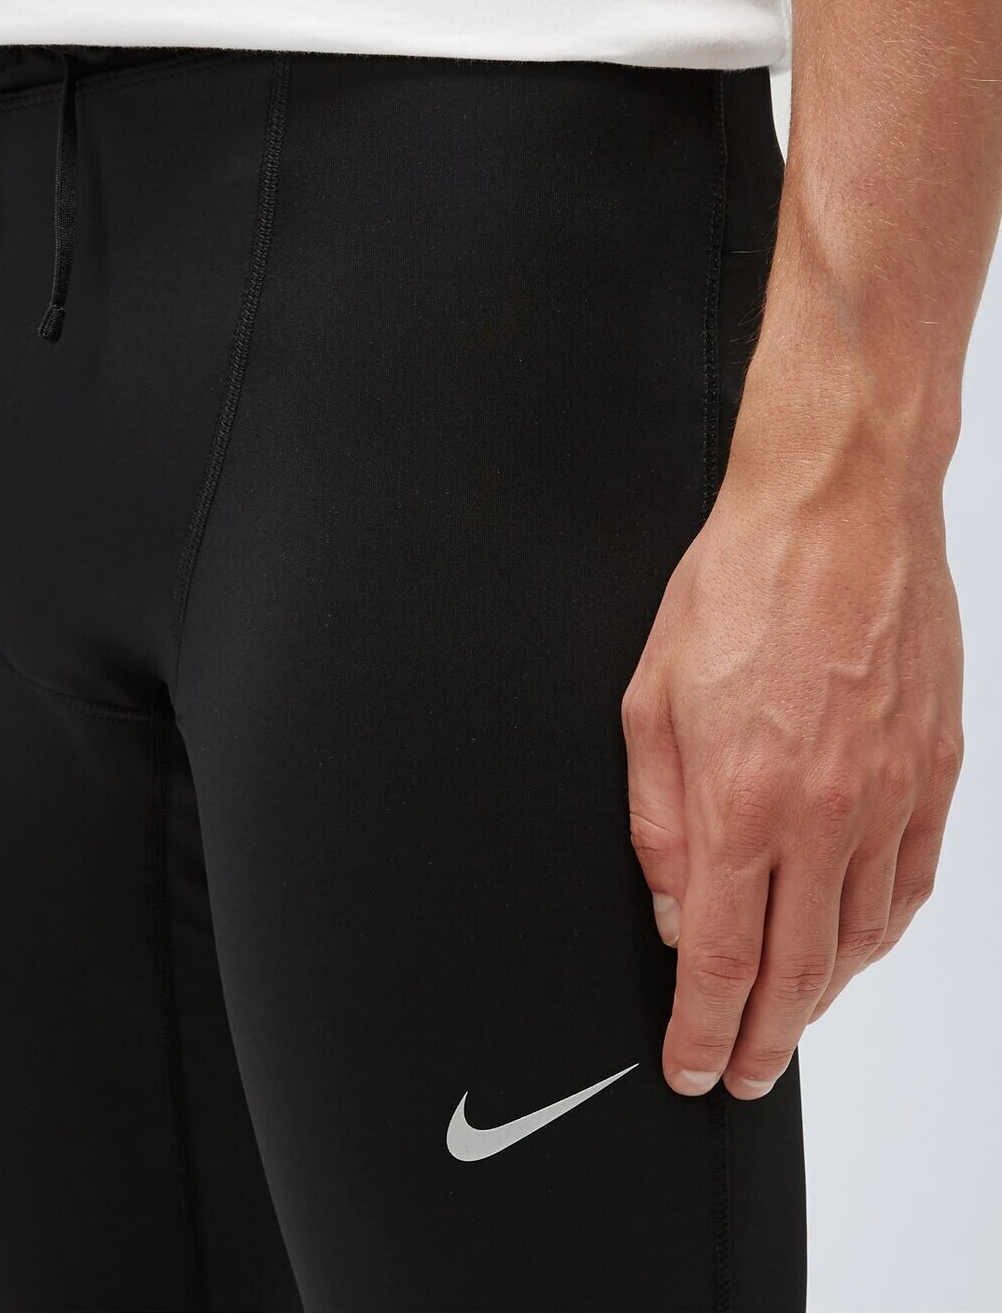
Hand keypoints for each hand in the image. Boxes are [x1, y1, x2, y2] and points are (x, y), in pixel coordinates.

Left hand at [621, 383, 963, 1100]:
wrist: (838, 514)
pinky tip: (858, 949)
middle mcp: (822, 816)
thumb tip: (668, 901)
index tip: (691, 1067)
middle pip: (795, 971)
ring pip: (859, 940)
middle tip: (741, 1071)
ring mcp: (890, 799)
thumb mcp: (648, 700)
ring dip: (821, 996)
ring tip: (787, 1022)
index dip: (702, 1029)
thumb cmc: (739, 588)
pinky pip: (913, 885)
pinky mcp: (936, 774)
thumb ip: (655, 816)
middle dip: (761, 1038)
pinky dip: (882, 935)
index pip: (717, 959)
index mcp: (738, 802)